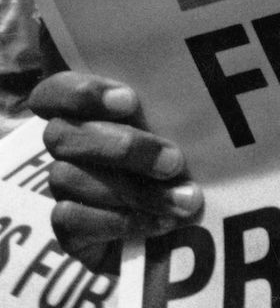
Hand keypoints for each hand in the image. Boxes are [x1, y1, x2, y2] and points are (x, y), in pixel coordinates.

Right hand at [29, 72, 200, 275]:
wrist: (188, 230)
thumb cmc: (182, 166)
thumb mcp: (180, 133)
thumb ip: (171, 110)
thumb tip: (199, 77)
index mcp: (87, 115)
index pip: (53, 92)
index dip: (81, 93)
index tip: (129, 100)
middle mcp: (67, 150)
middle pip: (60, 136)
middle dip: (123, 148)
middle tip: (174, 162)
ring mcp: (63, 189)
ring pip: (67, 178)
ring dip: (133, 190)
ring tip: (183, 201)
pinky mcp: (68, 230)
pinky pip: (70, 219)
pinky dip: (119, 221)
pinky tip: (160, 223)